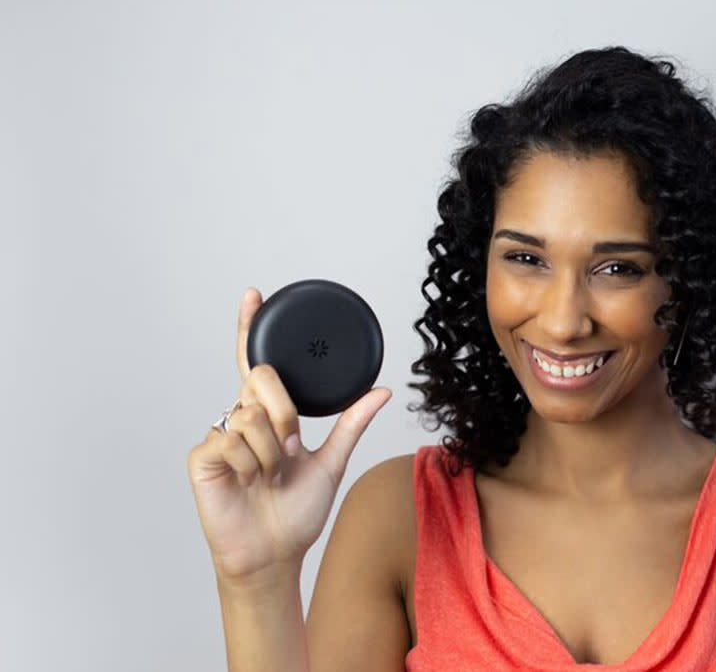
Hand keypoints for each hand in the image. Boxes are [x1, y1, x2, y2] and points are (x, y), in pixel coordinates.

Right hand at [186, 286, 391, 586]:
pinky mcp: (201, 456)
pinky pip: (230, 439)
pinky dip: (249, 464)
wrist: (275, 553)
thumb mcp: (332, 462)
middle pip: (262, 378)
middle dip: (284, 415)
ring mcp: (219, 435)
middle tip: (290, 451)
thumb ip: (352, 423)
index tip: (254, 294)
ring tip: (268, 476)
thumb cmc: (297, 512)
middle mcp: (241, 416)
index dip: (250, 327)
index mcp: (269, 414)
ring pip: (250, 414)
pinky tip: (247, 483)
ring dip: (271, 451)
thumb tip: (383, 391)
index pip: (256, 362)